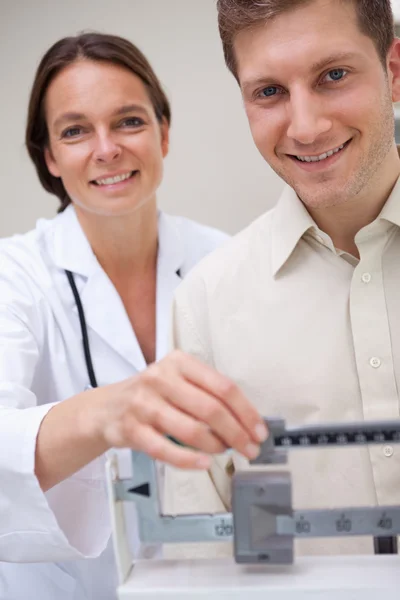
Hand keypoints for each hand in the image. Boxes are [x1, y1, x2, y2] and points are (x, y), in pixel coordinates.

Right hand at [86, 350, 267, 469]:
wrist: (106, 408)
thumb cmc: (151, 394)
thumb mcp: (178, 380)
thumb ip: (207, 393)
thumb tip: (246, 421)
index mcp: (179, 363)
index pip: (222, 386)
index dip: (246, 411)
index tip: (259, 430)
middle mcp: (160, 379)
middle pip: (211, 409)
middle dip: (237, 433)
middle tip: (251, 448)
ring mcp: (144, 404)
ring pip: (191, 430)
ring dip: (216, 446)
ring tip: (225, 452)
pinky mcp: (131, 429)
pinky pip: (165, 450)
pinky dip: (189, 460)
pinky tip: (203, 464)